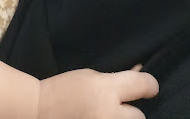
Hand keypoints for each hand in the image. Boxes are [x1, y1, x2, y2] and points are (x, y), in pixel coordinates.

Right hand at [38, 68, 158, 117]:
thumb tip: (140, 75)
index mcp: (106, 90)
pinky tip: (100, 118)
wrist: (39, 112)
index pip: (144, 86)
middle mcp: (109, 114)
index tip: (149, 87)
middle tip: (120, 108)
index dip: (150, 85)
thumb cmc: (64, 89)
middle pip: (140, 117)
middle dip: (131, 111)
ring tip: (108, 114)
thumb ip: (116, 79)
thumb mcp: (91, 76)